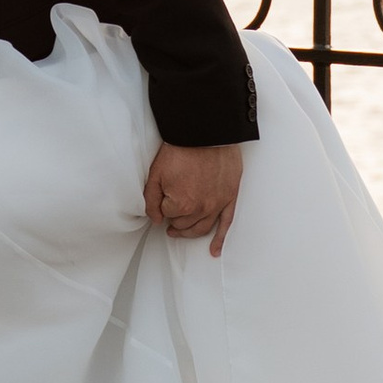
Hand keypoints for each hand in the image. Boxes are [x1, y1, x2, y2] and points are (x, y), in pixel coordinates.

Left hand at [145, 139, 242, 256]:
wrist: (205, 132)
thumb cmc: (180, 150)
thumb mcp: (156, 174)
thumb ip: (151, 201)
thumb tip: (156, 220)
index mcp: (182, 204)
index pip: (167, 215)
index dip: (162, 205)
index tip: (162, 195)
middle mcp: (202, 208)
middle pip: (184, 223)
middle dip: (174, 220)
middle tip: (169, 218)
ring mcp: (218, 204)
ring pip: (202, 227)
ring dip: (190, 232)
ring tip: (180, 231)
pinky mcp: (230, 197)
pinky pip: (226, 224)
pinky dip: (220, 239)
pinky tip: (214, 250)